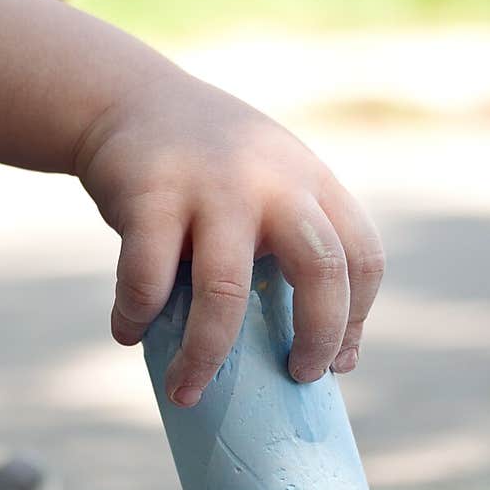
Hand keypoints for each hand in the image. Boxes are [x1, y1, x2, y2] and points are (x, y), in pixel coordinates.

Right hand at [75, 70, 384, 406]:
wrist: (128, 99)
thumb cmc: (207, 170)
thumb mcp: (269, 183)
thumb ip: (296, 243)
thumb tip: (323, 354)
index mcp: (311, 182)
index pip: (362, 256)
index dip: (355, 318)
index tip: (334, 362)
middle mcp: (272, 179)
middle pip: (321, 270)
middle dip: (316, 337)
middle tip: (295, 377)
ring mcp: (212, 185)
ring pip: (225, 291)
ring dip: (205, 355)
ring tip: (187, 390)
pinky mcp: (150, 193)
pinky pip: (147, 278)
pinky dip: (135, 316)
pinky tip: (129, 331)